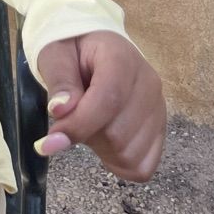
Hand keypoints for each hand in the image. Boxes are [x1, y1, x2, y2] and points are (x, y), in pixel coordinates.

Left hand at [34, 30, 165, 179]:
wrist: (96, 47)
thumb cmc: (73, 50)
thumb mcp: (56, 54)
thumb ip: (59, 81)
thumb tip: (60, 111)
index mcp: (122, 58)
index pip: (109, 99)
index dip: (79, 123)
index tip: (52, 137)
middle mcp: (148, 85)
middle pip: (118, 133)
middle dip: (86, 135)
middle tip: (72, 118)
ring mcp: (158, 110)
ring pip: (129, 155)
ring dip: (101, 150)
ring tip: (90, 125)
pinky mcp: (160, 131)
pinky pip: (143, 166)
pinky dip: (119, 164)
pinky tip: (105, 144)